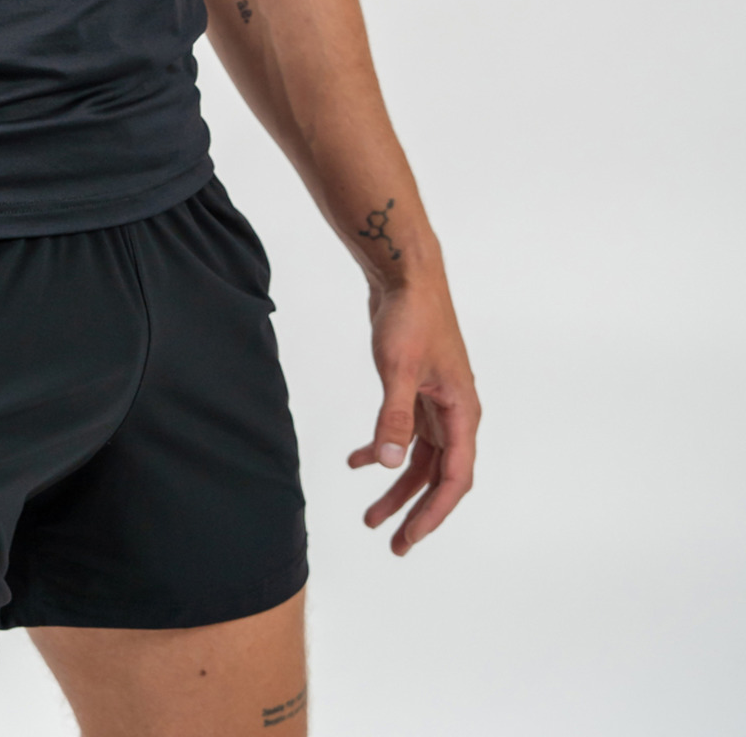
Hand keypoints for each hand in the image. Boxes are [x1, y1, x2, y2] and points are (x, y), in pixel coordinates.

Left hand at [347, 279, 478, 554]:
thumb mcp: (398, 369)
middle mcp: (455, 412)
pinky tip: (355, 460)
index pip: (455, 478)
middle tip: (392, 543)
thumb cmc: (411, 317)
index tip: (409, 538)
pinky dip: (382, 448)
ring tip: (369, 516)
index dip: (434, 513)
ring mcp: (436, 401)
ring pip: (419, 458)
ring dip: (396, 484)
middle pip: (437, 475)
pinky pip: (404, 432)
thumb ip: (394, 418)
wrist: (405, 275)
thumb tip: (390, 464)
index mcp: (463, 411)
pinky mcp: (416, 389)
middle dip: (414, 510)